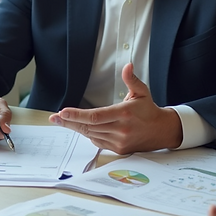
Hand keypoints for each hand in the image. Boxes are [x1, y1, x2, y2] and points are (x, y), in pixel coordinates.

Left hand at [48, 63, 181, 153]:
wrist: (162, 131)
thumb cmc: (149, 110)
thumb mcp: (142, 92)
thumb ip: (132, 79)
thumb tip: (127, 65)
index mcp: (124, 113)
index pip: (95, 116)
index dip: (77, 115)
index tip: (62, 112)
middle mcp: (120, 129)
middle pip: (88, 126)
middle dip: (69, 121)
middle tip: (54, 117)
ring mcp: (119, 141)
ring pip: (91, 134)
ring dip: (75, 128)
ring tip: (61, 121)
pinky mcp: (118, 149)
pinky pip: (97, 141)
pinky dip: (88, 134)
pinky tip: (79, 127)